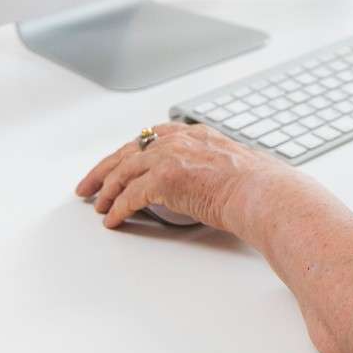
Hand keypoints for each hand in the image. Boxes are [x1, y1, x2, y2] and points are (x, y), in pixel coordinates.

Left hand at [75, 122, 295, 234]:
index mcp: (195, 134)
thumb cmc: (256, 186)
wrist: (262, 193)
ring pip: (124, 171)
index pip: (151, 137)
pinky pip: (131, 195)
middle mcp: (180, 140)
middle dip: (105, 170)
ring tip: (97, 204)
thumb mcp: (230, 163)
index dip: (129, 152)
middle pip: (129, 151)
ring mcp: (171, 157)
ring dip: (107, 190)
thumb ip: (209, 165)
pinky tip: (112, 218)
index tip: (117, 163)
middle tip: (90, 184)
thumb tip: (202, 182)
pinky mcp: (165, 178)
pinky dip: (117, 208)